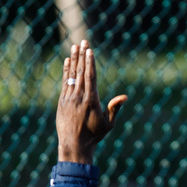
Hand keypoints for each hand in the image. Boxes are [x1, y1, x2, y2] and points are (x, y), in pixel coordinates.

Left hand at [57, 41, 126, 163]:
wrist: (74, 145)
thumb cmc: (94, 135)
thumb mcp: (108, 124)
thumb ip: (114, 108)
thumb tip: (125, 97)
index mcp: (91, 100)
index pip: (90, 77)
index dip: (90, 62)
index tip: (90, 51)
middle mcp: (79, 97)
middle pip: (81, 72)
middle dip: (82, 56)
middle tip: (83, 42)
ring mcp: (69, 98)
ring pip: (72, 75)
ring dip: (74, 60)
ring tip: (74, 47)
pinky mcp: (62, 101)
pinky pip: (65, 82)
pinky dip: (67, 71)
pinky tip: (68, 61)